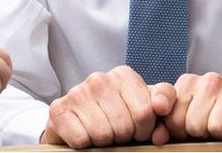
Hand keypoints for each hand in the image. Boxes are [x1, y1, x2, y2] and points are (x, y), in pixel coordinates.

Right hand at [41, 65, 176, 147]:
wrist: (76, 120)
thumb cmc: (116, 115)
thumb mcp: (143, 108)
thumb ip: (163, 109)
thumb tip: (160, 121)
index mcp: (124, 75)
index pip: (145, 112)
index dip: (144, 131)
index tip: (138, 131)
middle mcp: (100, 79)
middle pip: (124, 126)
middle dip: (123, 138)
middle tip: (117, 134)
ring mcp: (77, 92)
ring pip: (102, 134)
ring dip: (104, 142)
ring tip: (101, 135)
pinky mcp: (59, 109)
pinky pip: (81, 139)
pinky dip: (84, 145)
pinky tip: (85, 135)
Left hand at [163, 72, 221, 141]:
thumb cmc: (205, 115)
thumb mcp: (179, 114)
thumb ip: (165, 121)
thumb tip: (158, 137)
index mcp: (188, 82)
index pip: (173, 118)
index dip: (178, 131)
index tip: (182, 130)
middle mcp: (211, 80)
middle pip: (193, 125)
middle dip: (199, 134)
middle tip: (207, 130)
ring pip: (216, 127)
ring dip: (221, 135)